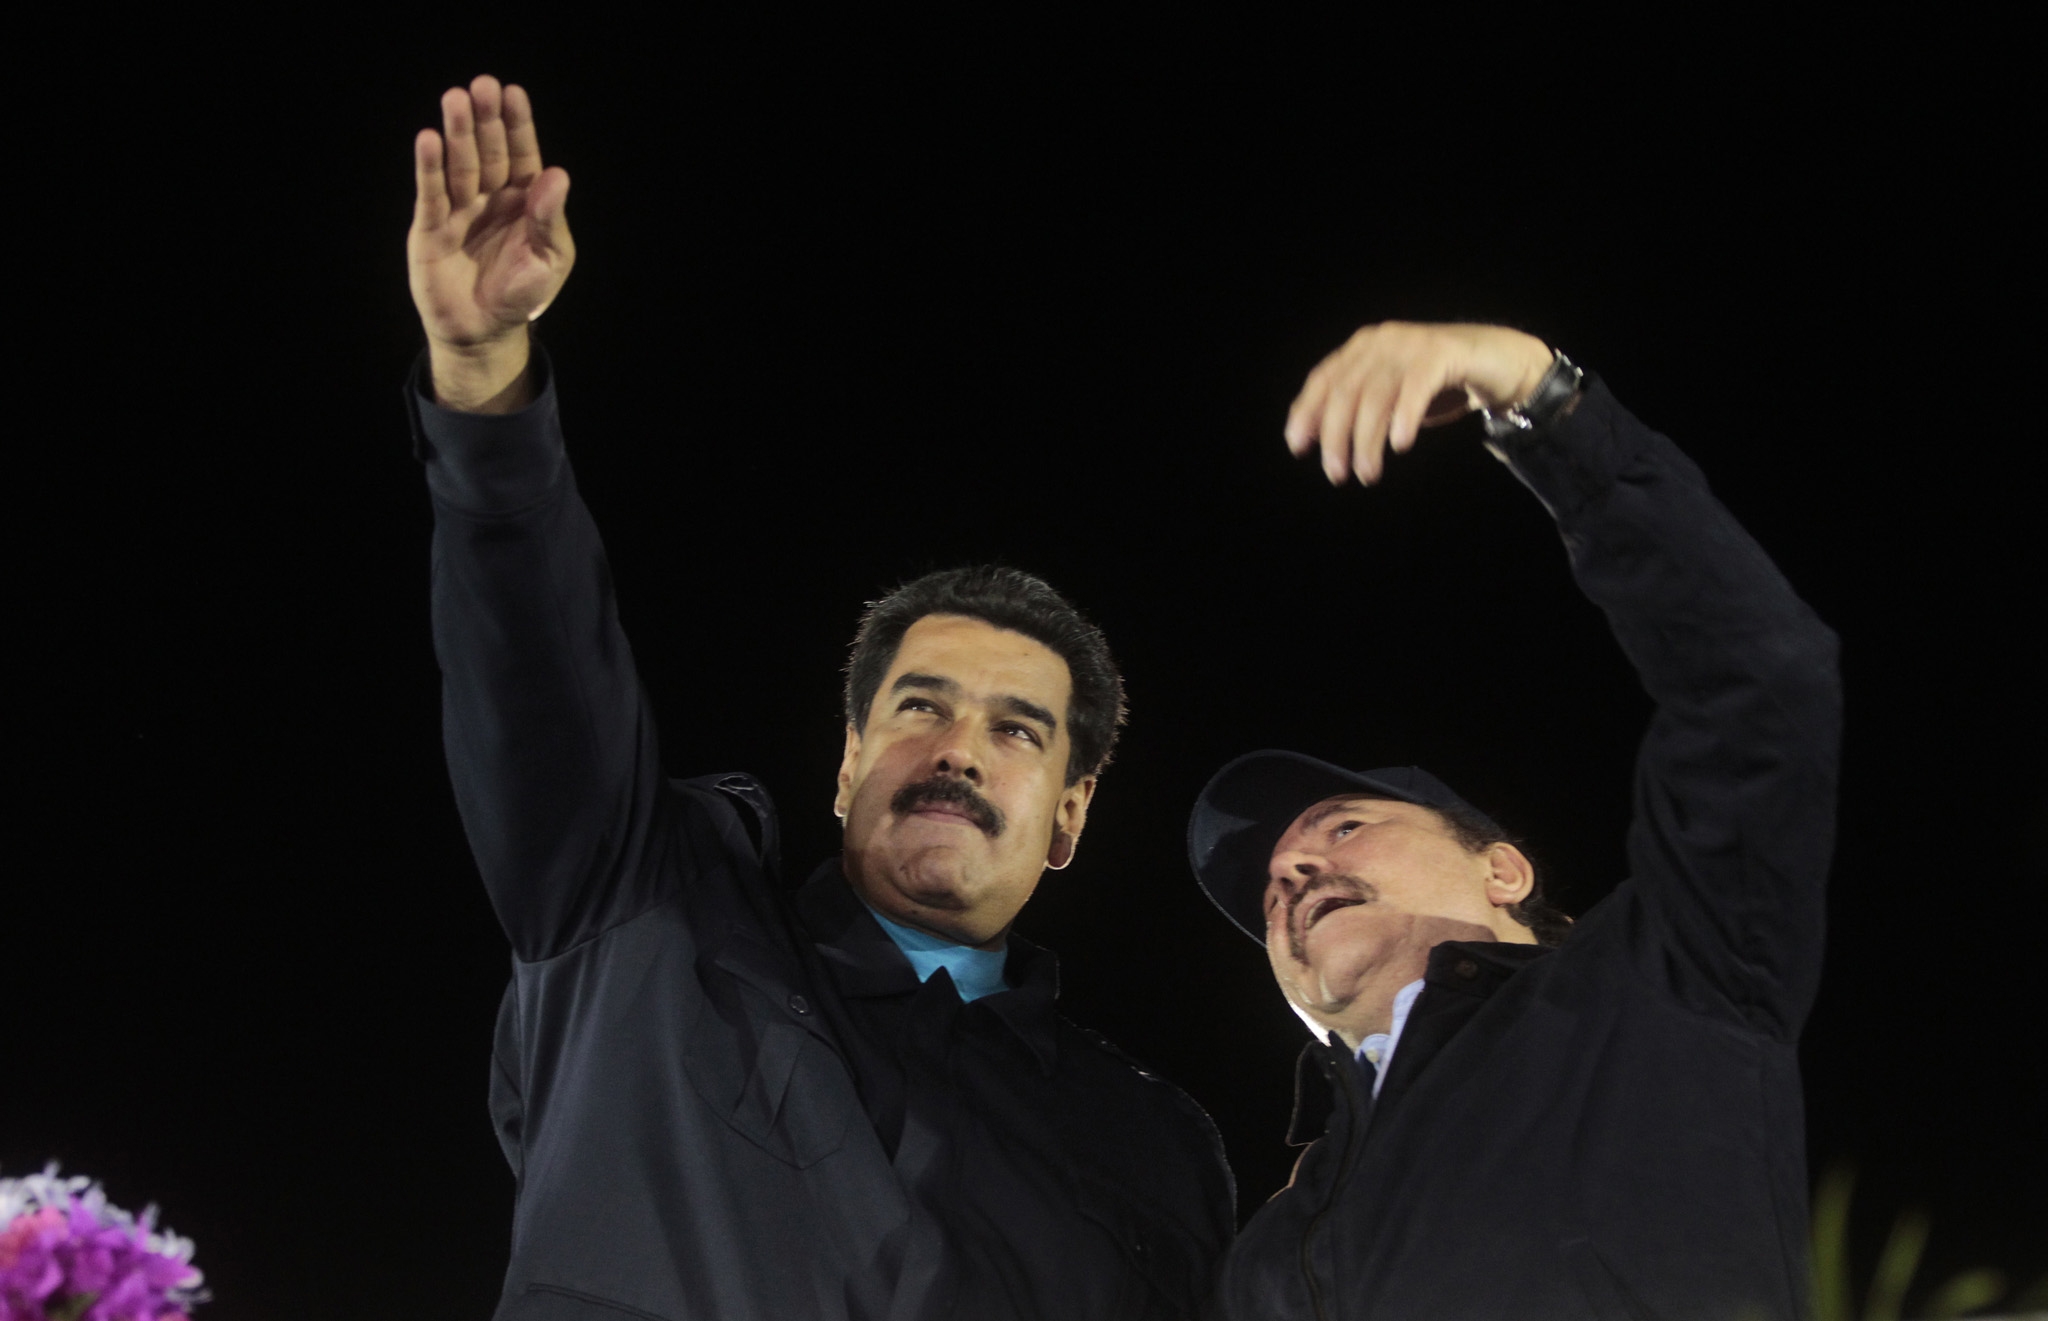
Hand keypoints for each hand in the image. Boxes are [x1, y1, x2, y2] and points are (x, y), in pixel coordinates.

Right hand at [407, 75, 573, 410]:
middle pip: (488, 151)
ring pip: (459, 165)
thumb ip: (550, 219)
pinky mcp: (430, 227)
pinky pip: (431, 192)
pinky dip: (429, 167)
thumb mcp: (549, 259)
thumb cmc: (522, 293)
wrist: (483, 331)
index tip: (513, 93)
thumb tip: (557, 175)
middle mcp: (491, 197)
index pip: (522, 154)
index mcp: (525, 201)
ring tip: (455, 100)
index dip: (517, 125)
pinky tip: (428, 139)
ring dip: (457, 133)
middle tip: (481, 86)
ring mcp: (459, 209)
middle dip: (485, 120)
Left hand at [1283, 322, 1552, 484]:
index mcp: (1363, 348)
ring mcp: (1412, 345)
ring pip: (1376, 397)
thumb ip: (1361, 410)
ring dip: (1367, 441)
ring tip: (1367, 474)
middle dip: (1335, 437)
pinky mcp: (1442, 354)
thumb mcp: (1392, 397)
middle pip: (1345, 392)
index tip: (1298, 446)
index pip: (1322, 380)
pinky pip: (1415, 388)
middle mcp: (1382, 341)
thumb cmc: (1438, 385)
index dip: (1306, 413)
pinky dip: (1404, 418)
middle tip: (1337, 474)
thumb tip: (1323, 442)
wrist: (1498, 362)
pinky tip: (1399, 445)